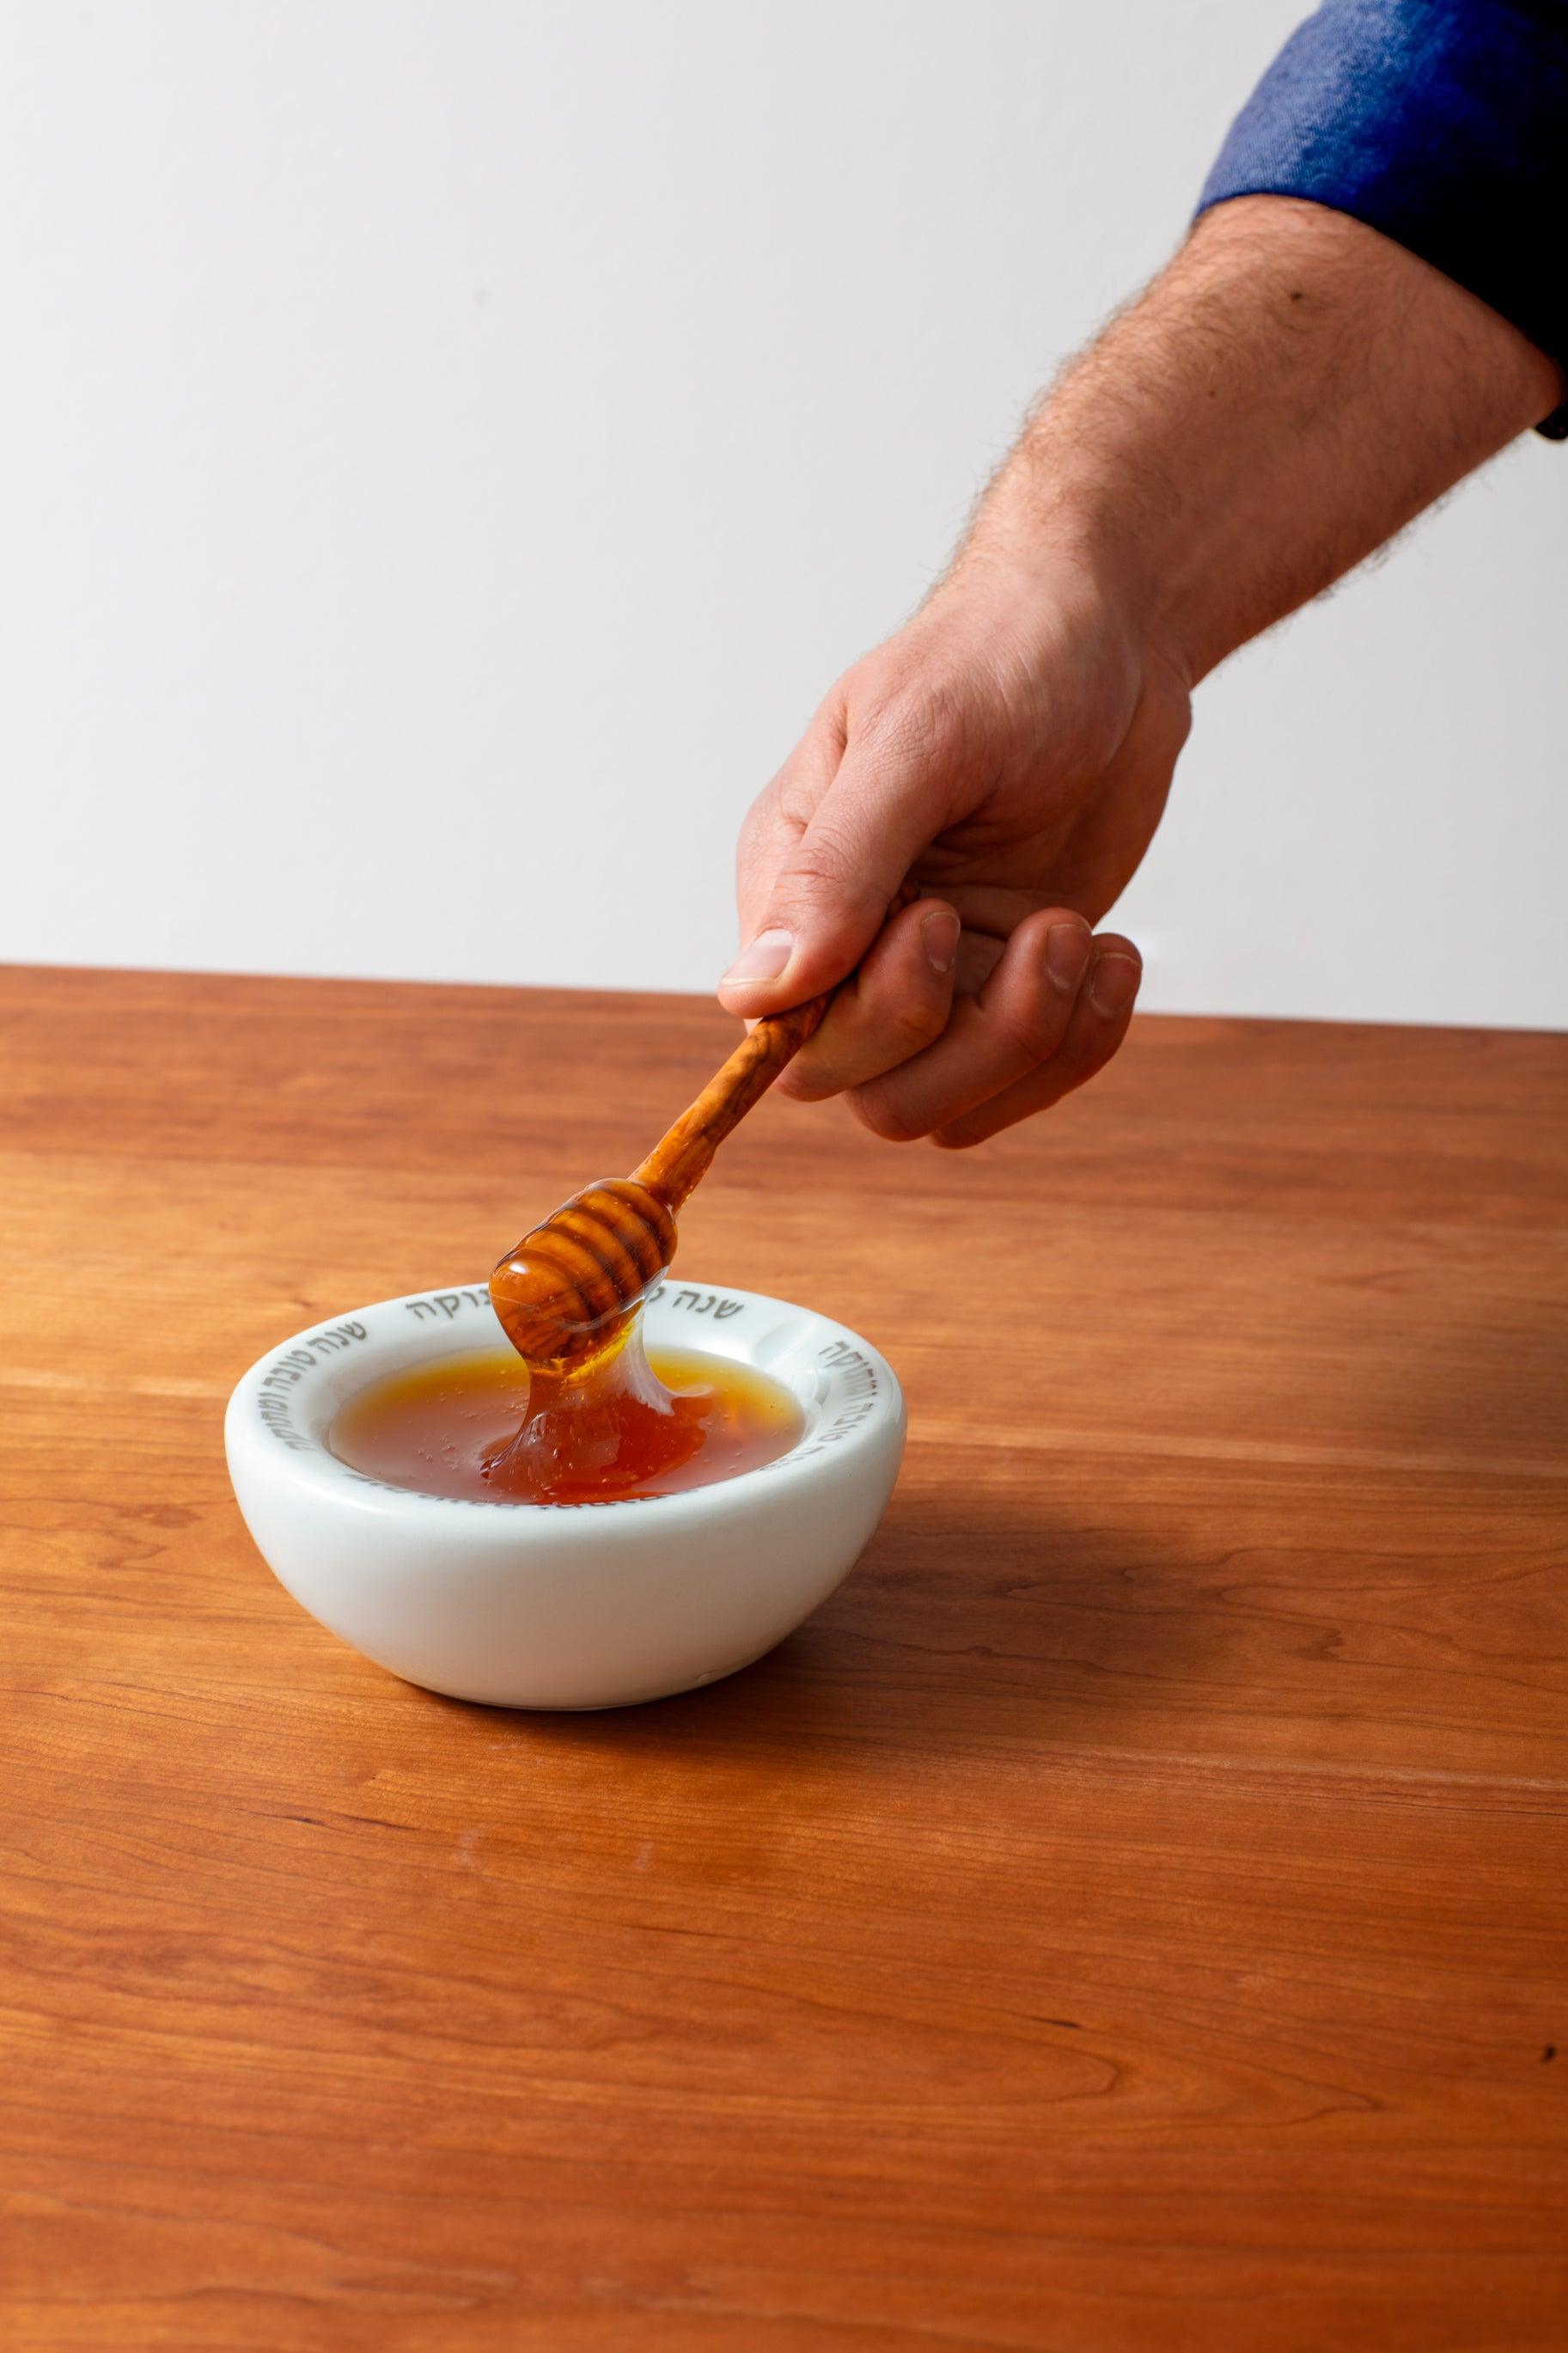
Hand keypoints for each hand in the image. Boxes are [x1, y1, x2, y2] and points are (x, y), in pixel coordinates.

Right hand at [718, 555, 1190, 1145]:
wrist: (1113, 635)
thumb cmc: (1001, 656)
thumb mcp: (920, 742)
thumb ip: (836, 868)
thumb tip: (755, 991)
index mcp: (789, 879)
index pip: (783, 1032)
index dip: (868, 1017)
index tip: (936, 917)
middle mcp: (847, 944)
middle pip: (866, 1090)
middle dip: (969, 1035)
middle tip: (1041, 926)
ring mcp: (931, 974)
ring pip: (944, 1107)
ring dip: (1031, 1043)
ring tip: (1078, 936)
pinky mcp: (1005, 985)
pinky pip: (1020, 1083)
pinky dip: (1080, 1042)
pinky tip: (1113, 952)